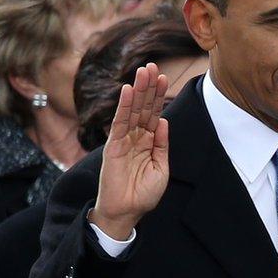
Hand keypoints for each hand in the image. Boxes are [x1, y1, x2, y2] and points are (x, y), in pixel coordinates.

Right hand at [90, 63, 169, 238]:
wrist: (127, 212)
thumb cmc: (143, 194)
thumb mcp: (161, 168)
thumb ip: (162, 144)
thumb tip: (163, 121)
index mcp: (148, 142)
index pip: (153, 114)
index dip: (158, 96)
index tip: (164, 77)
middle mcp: (135, 138)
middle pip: (143, 107)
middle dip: (148, 87)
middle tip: (152, 65)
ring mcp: (123, 140)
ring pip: (132, 110)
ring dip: (138, 90)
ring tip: (143, 71)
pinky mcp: (113, 146)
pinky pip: (119, 123)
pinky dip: (124, 107)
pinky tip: (128, 91)